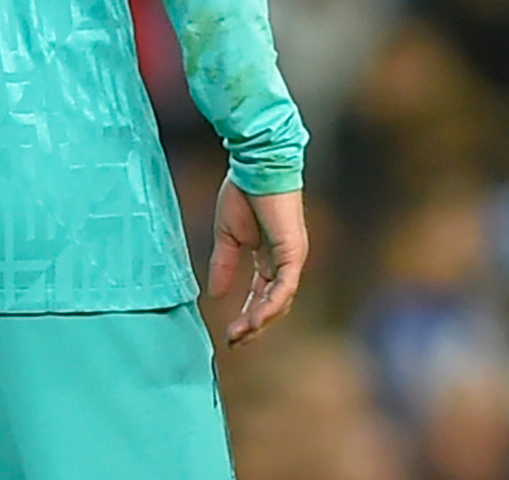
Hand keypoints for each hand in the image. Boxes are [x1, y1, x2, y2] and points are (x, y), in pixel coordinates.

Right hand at [207, 178, 307, 346]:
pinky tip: (254, 320)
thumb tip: (214, 294)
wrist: (254, 166)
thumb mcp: (227, 236)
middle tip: (234, 342)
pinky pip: (284, 287)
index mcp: (269, 257)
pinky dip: (270, 305)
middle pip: (273, 303)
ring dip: (260, 321)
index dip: (246, 315)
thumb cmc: (243, 193)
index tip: (230, 334)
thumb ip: (225, 265)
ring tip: (240, 336)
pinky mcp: (294, 252)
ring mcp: (292, 258)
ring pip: (280, 301)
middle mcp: (284, 261)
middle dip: (253, 325)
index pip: (261, 295)